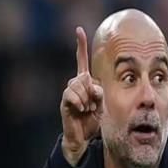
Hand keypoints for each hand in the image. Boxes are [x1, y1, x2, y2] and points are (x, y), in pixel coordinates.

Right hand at [60, 27, 103, 166]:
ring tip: (88, 109)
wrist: (86, 137)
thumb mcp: (103, 102)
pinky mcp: (65, 102)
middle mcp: (76, 84)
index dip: (80, 45)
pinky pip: (72, 95)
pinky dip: (79, 102)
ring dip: (87, 99)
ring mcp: (69, 93)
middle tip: (93, 105)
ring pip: (78, 85)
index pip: (82, 60)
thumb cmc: (95, 119)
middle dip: (93, 91)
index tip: (79, 30)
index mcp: (86, 82)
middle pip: (84, 76)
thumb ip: (98, 90)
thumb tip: (88, 81)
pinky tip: (81, 110)